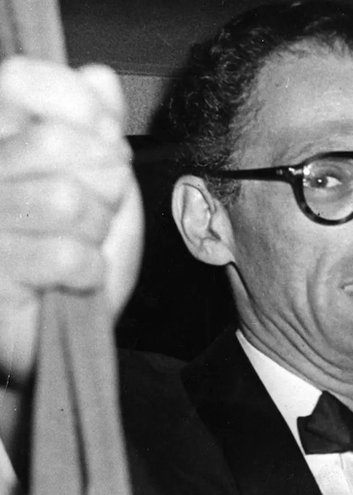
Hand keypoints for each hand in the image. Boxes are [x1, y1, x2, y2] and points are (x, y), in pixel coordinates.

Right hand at [0, 57, 142, 381]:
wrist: (56, 334)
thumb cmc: (71, 253)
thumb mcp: (98, 179)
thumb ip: (96, 124)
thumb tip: (98, 76)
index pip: (21, 80)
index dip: (81, 107)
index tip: (106, 142)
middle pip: (58, 143)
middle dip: (104, 182)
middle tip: (95, 210)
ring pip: (65, 200)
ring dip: (96, 230)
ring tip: (81, 245)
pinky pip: (64, 255)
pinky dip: (89, 271)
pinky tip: (74, 278)